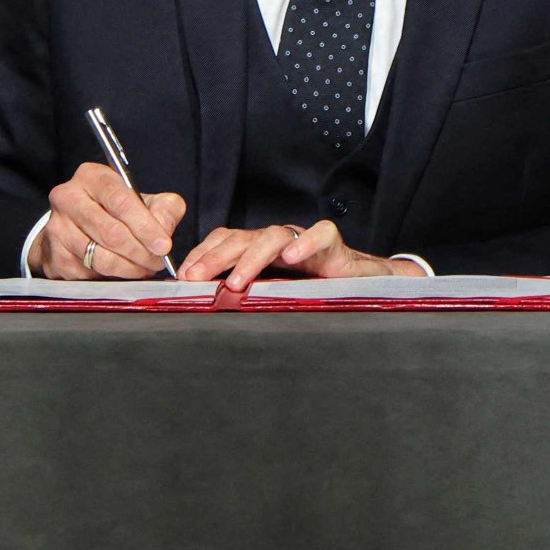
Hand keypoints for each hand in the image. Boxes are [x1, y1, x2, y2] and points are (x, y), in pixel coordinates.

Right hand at [35, 164, 188, 279]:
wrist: (79, 226)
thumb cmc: (117, 211)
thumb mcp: (145, 200)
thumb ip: (164, 209)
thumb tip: (163, 233)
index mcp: (92, 177)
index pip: (120, 201)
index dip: (145, 226)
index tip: (163, 246)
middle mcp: (68, 198)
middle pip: (110, 232)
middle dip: (140, 252)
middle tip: (157, 262)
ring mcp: (57, 228)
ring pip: (100, 257)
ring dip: (129, 268)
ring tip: (144, 268)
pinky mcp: (55, 256)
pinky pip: (89, 274)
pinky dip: (111, 278)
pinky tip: (122, 272)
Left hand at [173, 218, 422, 290]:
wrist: (366, 284)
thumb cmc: (317, 291)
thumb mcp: (276, 295)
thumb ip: (248, 296)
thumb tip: (207, 315)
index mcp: (260, 252)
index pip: (226, 241)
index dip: (203, 254)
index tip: (183, 276)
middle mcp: (278, 242)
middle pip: (241, 238)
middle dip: (214, 257)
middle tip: (195, 278)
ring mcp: (304, 240)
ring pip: (273, 235)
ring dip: (250, 258)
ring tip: (236, 282)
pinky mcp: (334, 244)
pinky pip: (320, 235)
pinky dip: (305, 244)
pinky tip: (291, 258)